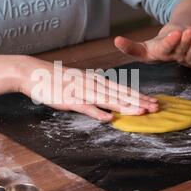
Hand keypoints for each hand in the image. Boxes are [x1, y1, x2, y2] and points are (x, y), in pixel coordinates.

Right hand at [17, 57, 158, 120]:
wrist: (34, 72)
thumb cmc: (57, 78)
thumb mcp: (80, 81)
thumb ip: (95, 88)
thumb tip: (108, 96)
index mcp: (96, 79)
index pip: (122, 88)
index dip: (139, 95)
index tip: (154, 101)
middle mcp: (92, 84)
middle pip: (120, 93)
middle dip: (139, 101)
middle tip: (156, 107)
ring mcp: (81, 91)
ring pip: (107, 100)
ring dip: (125, 106)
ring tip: (141, 112)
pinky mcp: (69, 100)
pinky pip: (85, 107)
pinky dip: (97, 112)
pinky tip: (108, 117)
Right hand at [114, 24, 190, 65]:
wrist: (170, 51)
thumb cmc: (154, 48)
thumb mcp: (142, 48)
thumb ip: (129, 46)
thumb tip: (116, 40)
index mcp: (159, 56)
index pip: (164, 50)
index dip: (170, 43)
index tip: (175, 32)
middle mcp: (173, 58)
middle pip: (180, 51)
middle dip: (186, 41)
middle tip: (190, 30)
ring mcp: (185, 59)